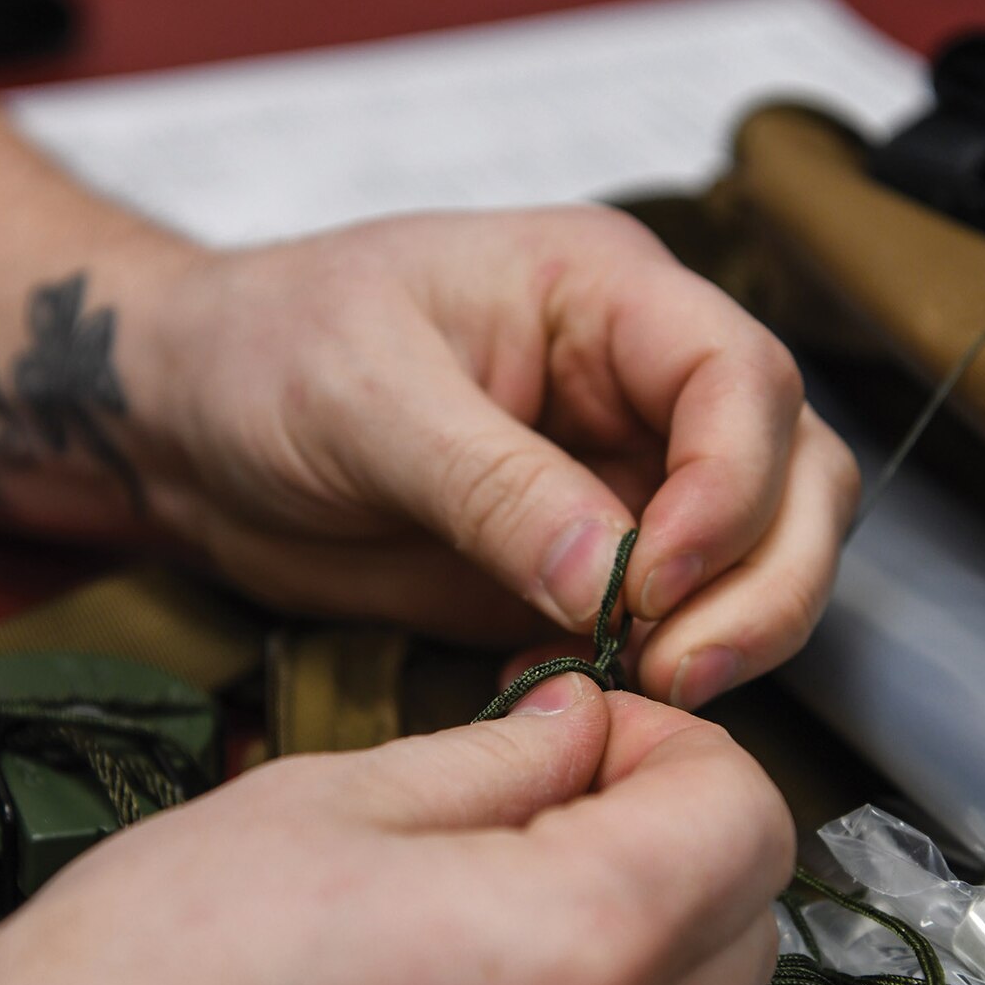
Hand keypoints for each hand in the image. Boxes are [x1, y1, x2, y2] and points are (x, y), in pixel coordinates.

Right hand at [0, 676, 793, 984]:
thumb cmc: (159, 969)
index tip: (583, 725)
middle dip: (674, 822)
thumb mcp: (335, 801)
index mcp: (578, 952)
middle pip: (747, 912)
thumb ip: (501, 759)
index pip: (747, 815)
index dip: (674, 742)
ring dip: (643, 914)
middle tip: (545, 784)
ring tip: (493, 877)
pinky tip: (475, 968)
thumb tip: (583, 727)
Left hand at [132, 206, 858, 707]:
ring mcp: (625, 472)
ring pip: (765, 550)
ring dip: (737, 629)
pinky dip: (665, 664)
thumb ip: (493, 485)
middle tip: (678, 666)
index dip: (731, 486)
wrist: (190, 423)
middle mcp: (641, 378)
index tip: (656, 580)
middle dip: (765, 577)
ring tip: (648, 686)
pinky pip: (680, 617)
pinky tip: (592, 693)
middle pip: (795, 471)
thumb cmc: (263, 352)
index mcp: (606, 291)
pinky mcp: (592, 560)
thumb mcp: (364, 399)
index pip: (743, 378)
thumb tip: (614, 581)